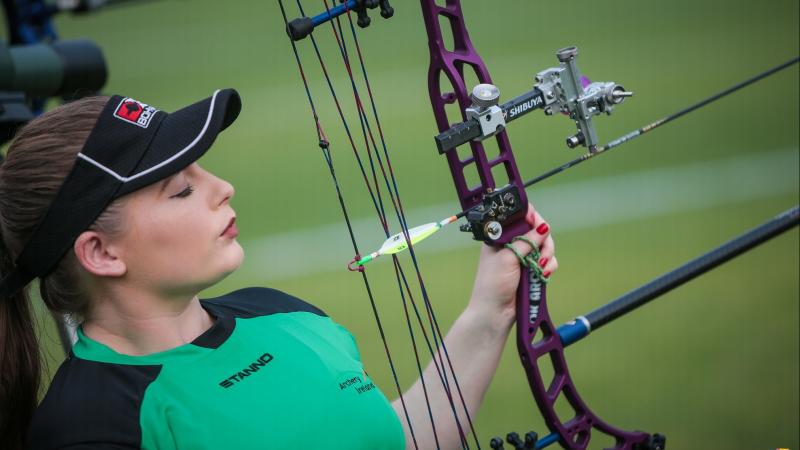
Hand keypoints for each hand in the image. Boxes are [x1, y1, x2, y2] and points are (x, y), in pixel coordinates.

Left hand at [468, 203, 556, 325]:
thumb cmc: (493, 283)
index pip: (520, 217)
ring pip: (546, 246)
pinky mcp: (533, 270)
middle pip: (538, 231)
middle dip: (543, 241)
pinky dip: (549, 266)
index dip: (532, 218)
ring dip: (547, 255)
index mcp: (501, 236)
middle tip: (540, 253)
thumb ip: (526, 241)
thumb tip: (543, 226)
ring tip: (540, 267)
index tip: (538, 226)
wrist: (495, 312)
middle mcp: (514, 245)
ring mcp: (524, 257)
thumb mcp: (508, 257)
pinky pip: (548, 261)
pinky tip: (543, 274)